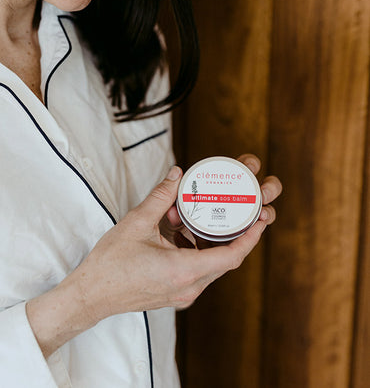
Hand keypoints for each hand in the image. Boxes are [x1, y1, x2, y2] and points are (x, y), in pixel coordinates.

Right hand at [26, 159, 280, 357]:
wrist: (91, 296)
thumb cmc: (110, 264)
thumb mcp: (136, 224)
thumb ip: (160, 197)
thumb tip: (177, 174)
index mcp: (182, 271)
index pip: (231, 256)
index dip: (251, 237)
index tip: (263, 217)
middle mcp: (188, 287)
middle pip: (226, 259)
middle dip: (240, 233)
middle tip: (250, 209)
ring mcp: (182, 292)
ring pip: (212, 264)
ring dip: (214, 239)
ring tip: (213, 213)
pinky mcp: (175, 291)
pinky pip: (197, 268)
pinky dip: (197, 247)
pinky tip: (183, 227)